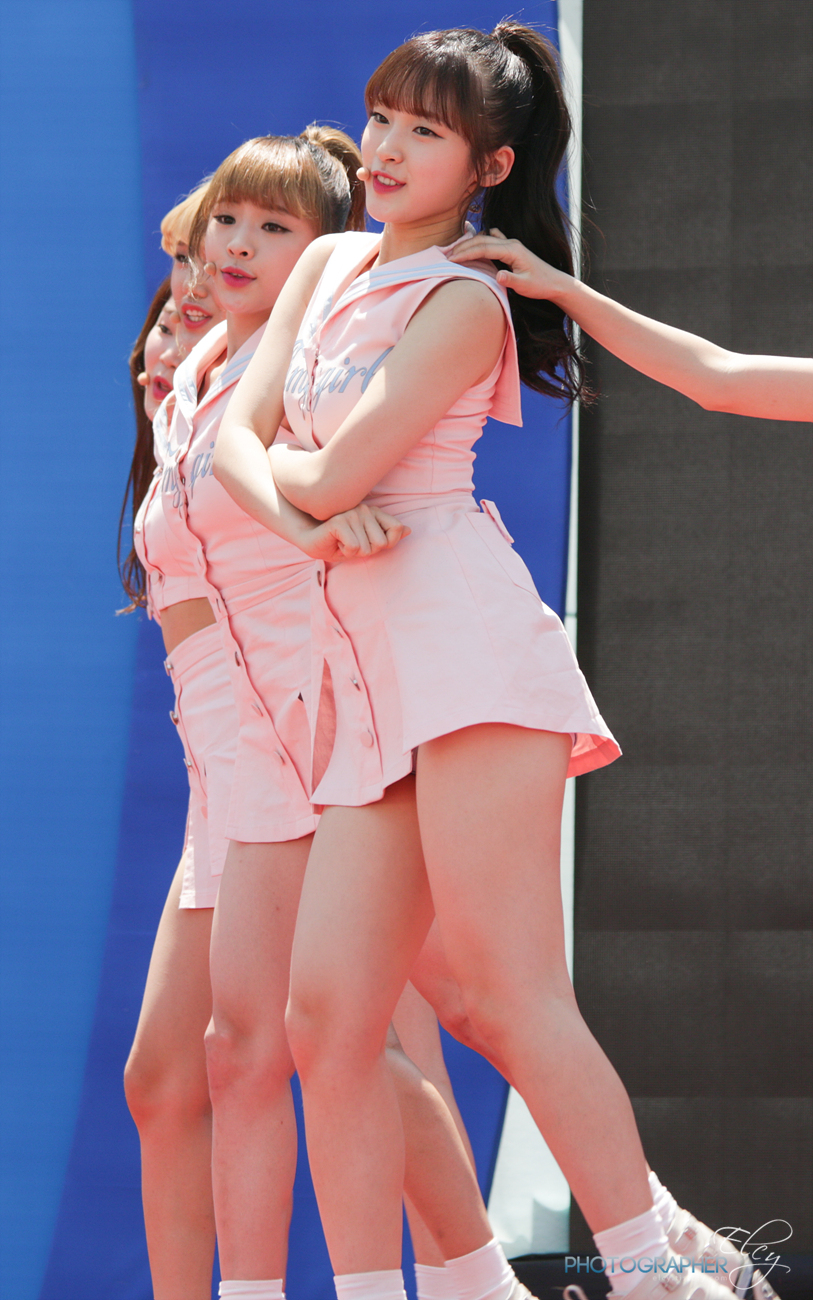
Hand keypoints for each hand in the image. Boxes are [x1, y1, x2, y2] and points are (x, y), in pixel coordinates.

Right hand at [302, 504, 409, 562]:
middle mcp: (364, 510)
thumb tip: (408, 530)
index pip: (397, 528)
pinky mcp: (339, 521)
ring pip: (367, 548)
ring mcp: (352, 513)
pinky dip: (345, 552)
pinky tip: (336, 542)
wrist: (312, 541)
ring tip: (342, 542)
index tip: (369, 542)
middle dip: (367, 551)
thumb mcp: (366, 543)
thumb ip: (388, 536)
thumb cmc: (340, 542)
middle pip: (382, 543)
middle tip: (352, 543)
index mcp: (374, 512)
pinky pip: (354, 548)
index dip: (387, 543)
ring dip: (353, 552)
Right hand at [449, 228, 569, 300]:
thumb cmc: (540, 285)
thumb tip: (498, 275)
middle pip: (482, 240)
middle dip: (463, 246)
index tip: (451, 259)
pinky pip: (492, 239)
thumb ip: (511, 279)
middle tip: (446, 255)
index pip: (484, 248)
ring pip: (486, 237)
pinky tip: (473, 246)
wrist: (554, 281)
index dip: (466, 253)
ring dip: (470, 242)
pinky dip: (480, 241)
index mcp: (512, 250)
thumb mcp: (525, 286)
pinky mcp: (511, 248)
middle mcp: (511, 243)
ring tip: (455, 250)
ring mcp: (511, 244)